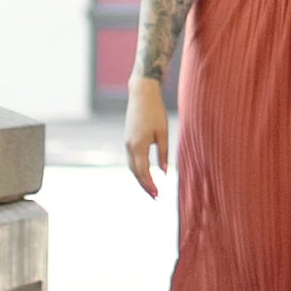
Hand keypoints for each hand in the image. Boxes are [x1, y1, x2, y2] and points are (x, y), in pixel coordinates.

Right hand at [126, 75, 169, 198]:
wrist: (142, 93)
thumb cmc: (155, 112)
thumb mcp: (162, 133)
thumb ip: (163, 153)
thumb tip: (163, 172)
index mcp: (138, 146)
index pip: (143, 172)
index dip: (149, 185)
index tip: (157, 196)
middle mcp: (129, 146)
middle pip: (135, 172)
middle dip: (144, 186)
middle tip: (155, 197)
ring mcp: (126, 142)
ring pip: (132, 166)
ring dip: (140, 178)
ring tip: (152, 188)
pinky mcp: (127, 139)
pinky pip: (132, 158)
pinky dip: (138, 168)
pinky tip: (146, 173)